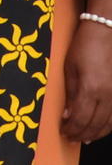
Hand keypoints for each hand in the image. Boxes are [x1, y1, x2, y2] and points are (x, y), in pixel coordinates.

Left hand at [63, 1, 111, 146]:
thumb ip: (71, 94)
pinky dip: (108, 126)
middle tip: (71, 137)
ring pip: (109, 124)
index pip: (80, 119)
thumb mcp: (69, 68)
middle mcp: (108, 96)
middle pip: (95, 124)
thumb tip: (67, 115)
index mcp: (91, 89)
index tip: (63, 132)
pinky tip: (100, 128)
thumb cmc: (84, 47)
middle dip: (82, 134)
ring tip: (84, 138)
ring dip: (96, 133)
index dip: (71, 128)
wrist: (106, 32)